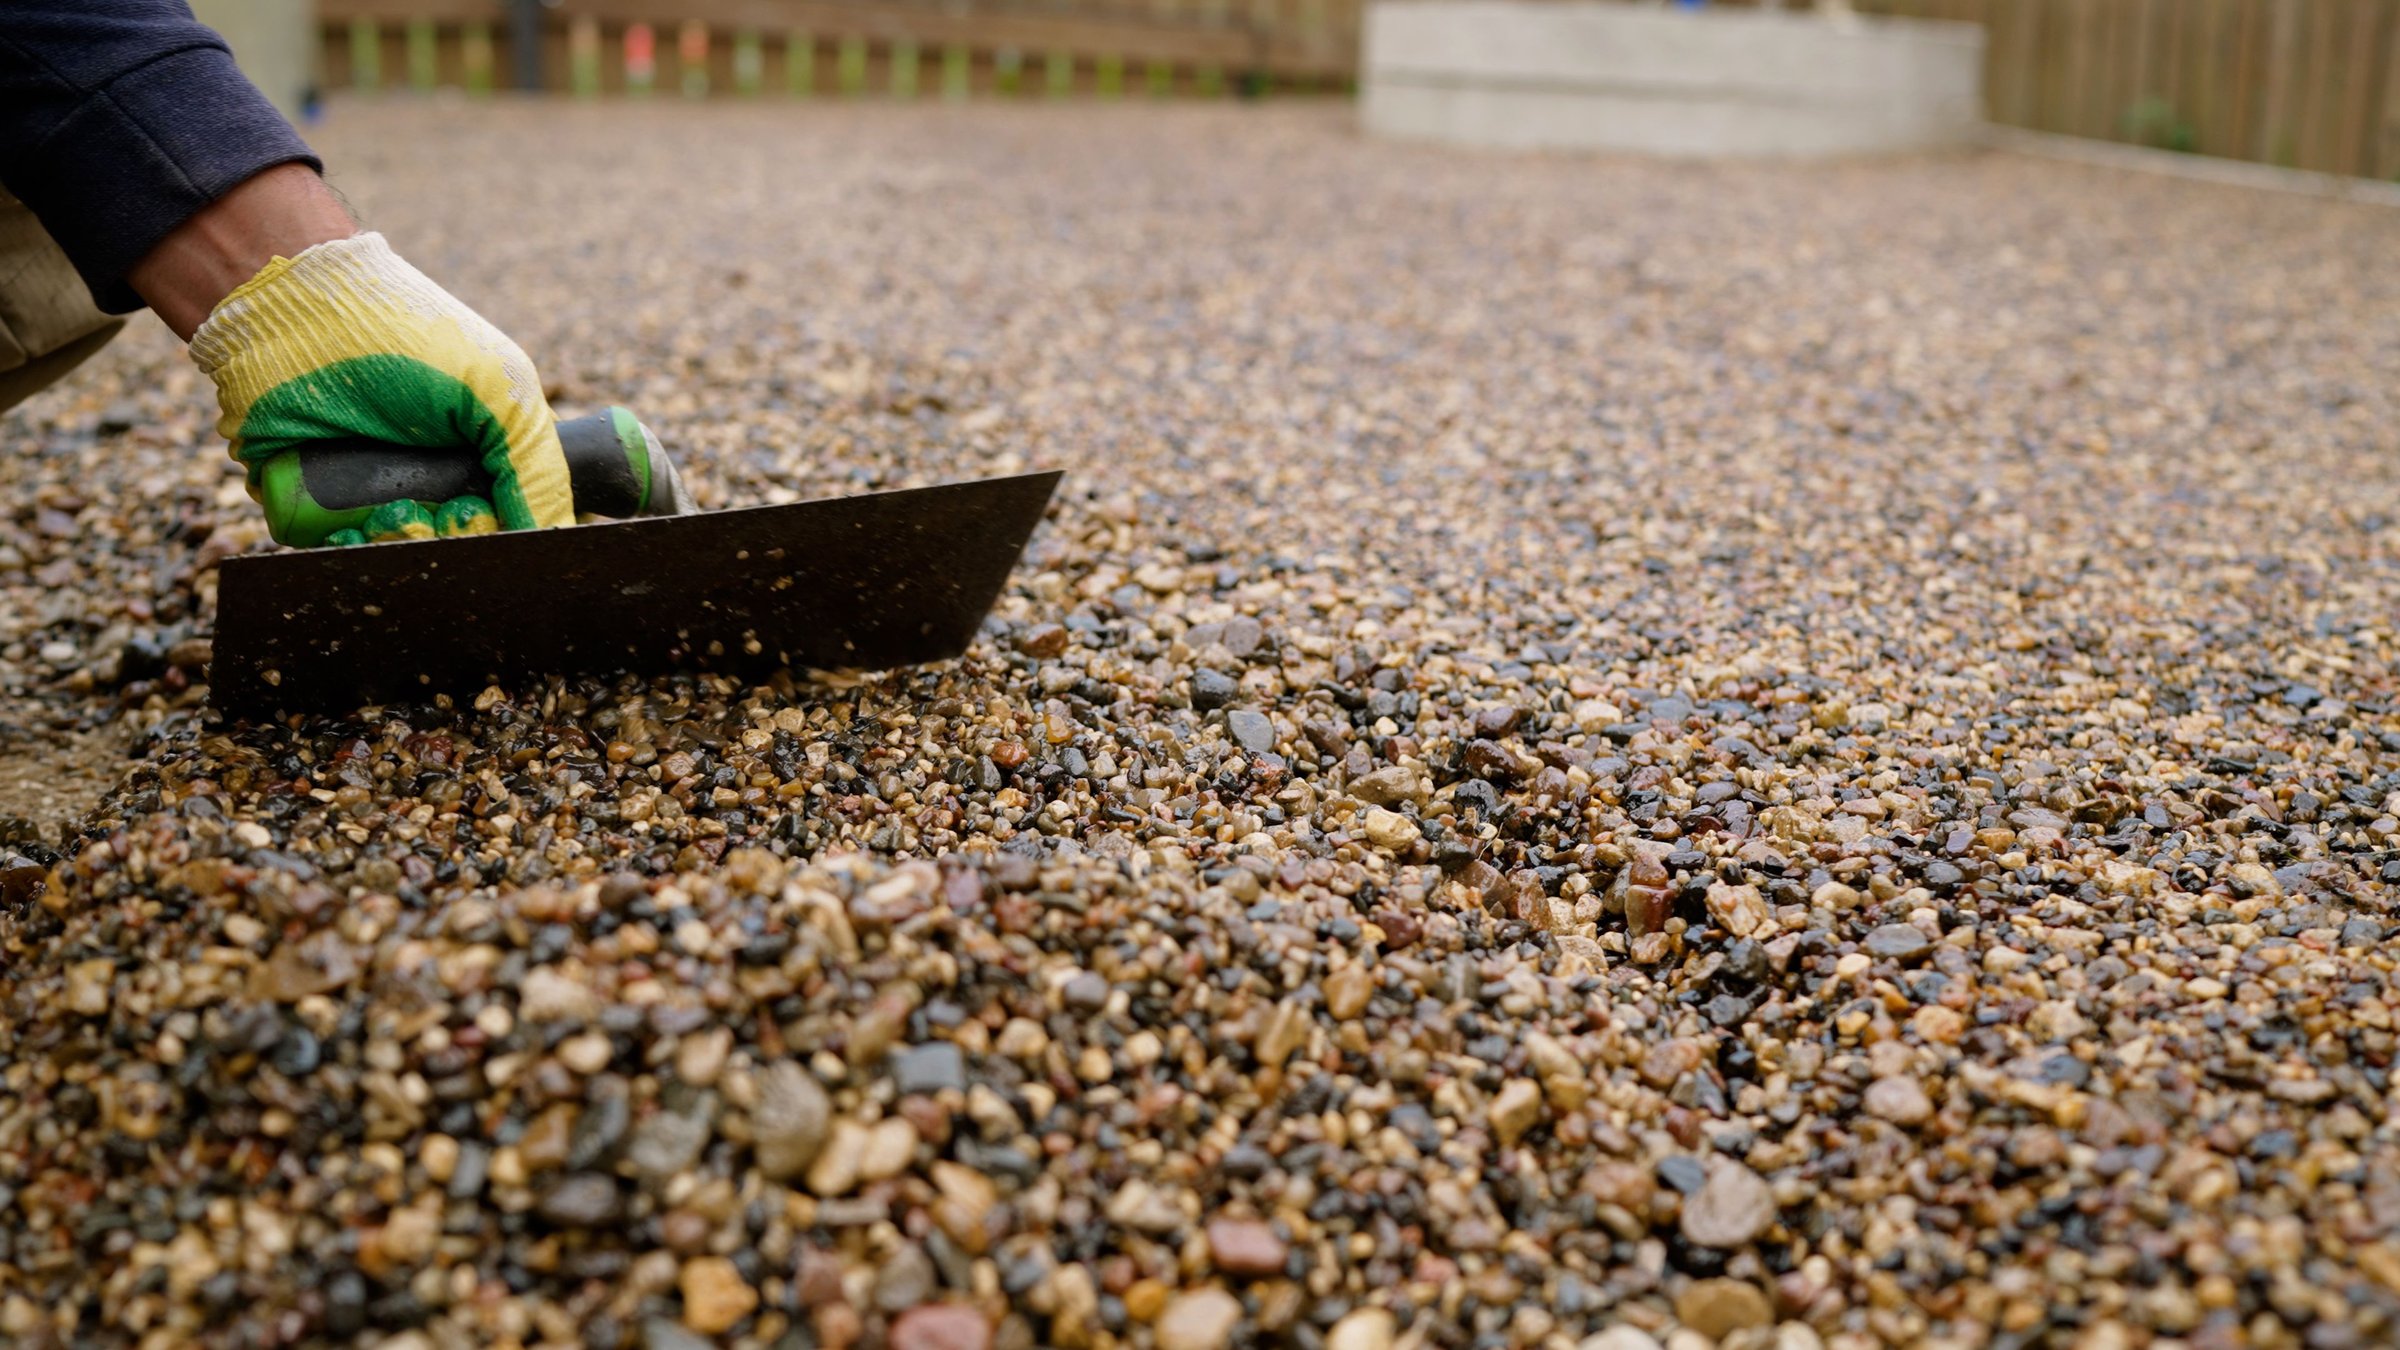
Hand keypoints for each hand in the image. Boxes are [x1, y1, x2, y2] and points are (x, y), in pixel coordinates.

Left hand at [132, 169, 572, 545]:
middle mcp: (424, 474)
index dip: (490, 534)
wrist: (294, 305)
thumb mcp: (498, 390)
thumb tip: (554, 537)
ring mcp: (363, 486)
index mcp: (478, 452)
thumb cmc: (406, 333)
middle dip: (438, 542)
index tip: (471, 520)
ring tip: (378, 520)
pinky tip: (343, 534)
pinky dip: (340, 552)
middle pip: (444, 545)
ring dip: (389, 549)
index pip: (499, 521)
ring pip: (387, 553)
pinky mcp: (307, 494)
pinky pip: (327, 547)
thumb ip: (536, 467)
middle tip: (421, 517)